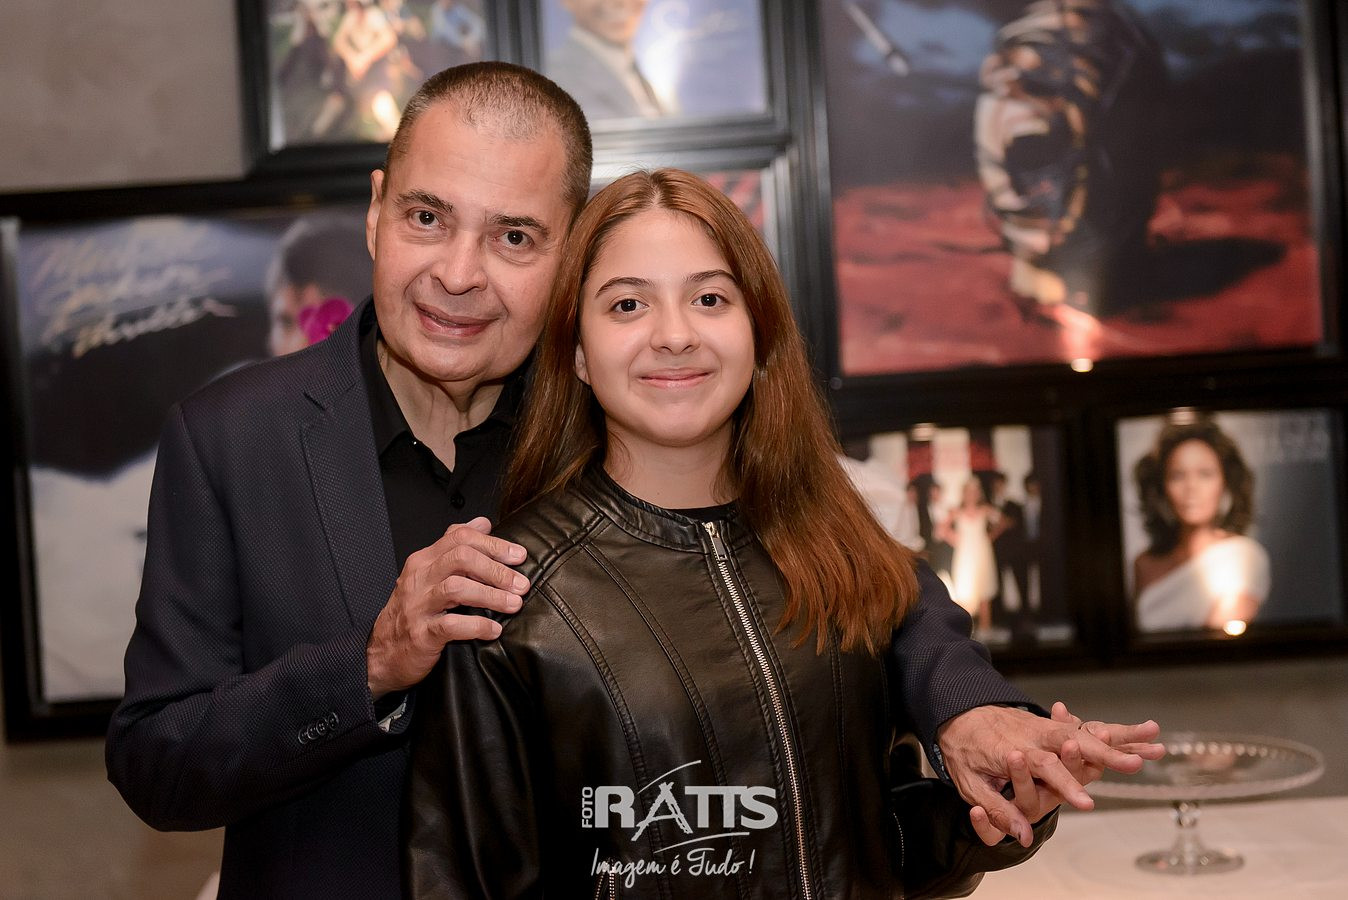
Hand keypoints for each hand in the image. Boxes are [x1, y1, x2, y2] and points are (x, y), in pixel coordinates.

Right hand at [366, 517, 528, 697]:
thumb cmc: (413, 612)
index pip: (459, 537)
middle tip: (521, 583)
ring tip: (514, 604)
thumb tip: (483, 523)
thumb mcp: (430, 574)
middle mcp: (419, 578)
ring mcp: (418, 605)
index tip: (518, 555)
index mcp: (424, 560)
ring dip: (491, 595)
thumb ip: (455, 548)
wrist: (381, 653)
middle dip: (496, 569)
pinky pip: (451, 625)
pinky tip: (494, 629)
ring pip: (456, 588)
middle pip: (460, 558)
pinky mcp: (420, 633)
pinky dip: (477, 626)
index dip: (493, 544)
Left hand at [938, 701, 1163, 846]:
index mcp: (1011, 749)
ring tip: (1155, 737)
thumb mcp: (968, 783)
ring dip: (1121, 736)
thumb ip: (997, 809)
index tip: (1087, 804)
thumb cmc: (960, 750)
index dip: (1066, 785)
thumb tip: (1023, 838)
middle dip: (1106, 754)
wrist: (955, 709)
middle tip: (1135, 764)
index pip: (1045, 768)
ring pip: (1087, 730)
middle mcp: (1032, 734)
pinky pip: (1088, 725)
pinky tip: (1146, 730)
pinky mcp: (1052, 722)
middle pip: (1074, 742)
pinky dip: (1115, 728)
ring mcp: (1043, 725)